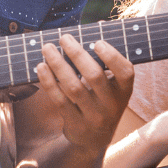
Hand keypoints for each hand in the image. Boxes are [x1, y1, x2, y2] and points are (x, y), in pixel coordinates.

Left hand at [37, 35, 134, 152]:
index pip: (125, 72)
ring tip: (47, 48)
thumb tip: (96, 27)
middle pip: (94, 76)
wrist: (94, 139)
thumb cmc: (102, 102)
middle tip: (64, 38)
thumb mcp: (113, 88)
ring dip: (58, 65)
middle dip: (77, 54)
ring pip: (73, 87)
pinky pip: (59, 100)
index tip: (97, 42)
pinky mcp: (75, 123)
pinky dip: (48, 82)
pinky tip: (41, 67)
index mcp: (124, 91)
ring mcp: (93, 116)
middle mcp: (111, 105)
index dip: (112, 57)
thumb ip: (105, 64)